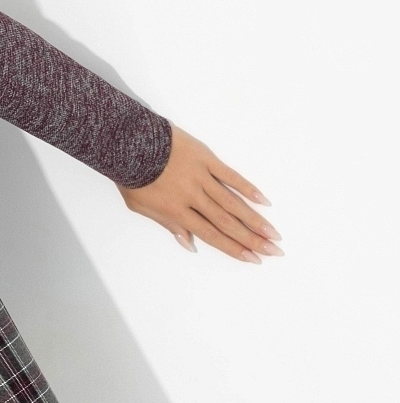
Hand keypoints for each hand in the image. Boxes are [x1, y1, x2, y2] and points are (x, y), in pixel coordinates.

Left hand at [118, 125, 281, 263]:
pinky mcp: (205, 159)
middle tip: (274, 251)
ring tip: (273, 233)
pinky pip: (230, 175)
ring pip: (232, 202)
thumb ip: (168, 225)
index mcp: (176, 211)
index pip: (210, 234)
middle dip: (251, 239)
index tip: (253, 259)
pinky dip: (247, 188)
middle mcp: (192, 197)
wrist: (129, 142)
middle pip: (226, 222)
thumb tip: (189, 245)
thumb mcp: (141, 207)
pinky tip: (263, 201)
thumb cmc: (131, 176)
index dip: (232, 248)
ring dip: (255, 219)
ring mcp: (201, 177)